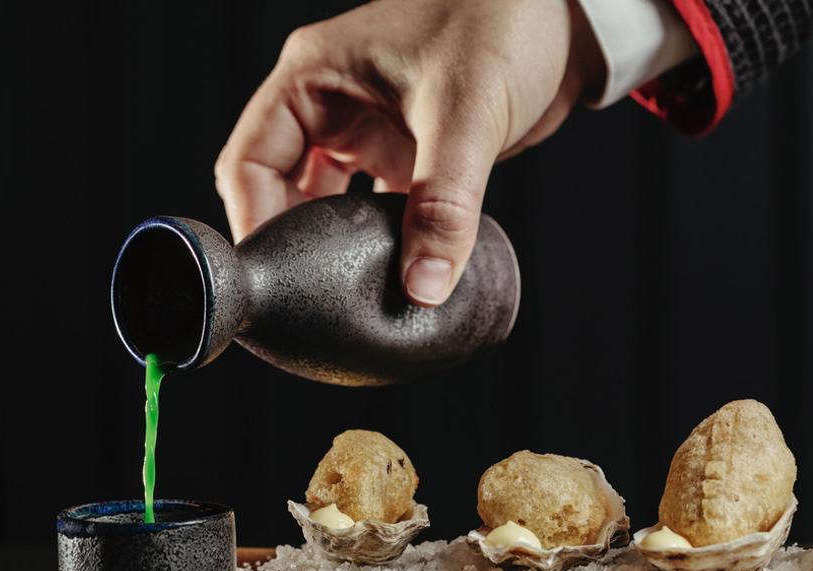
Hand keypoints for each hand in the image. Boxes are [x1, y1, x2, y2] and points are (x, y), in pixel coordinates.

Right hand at [215, 0, 602, 305]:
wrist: (562, 20)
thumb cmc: (505, 24)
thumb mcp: (467, 114)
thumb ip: (444, 205)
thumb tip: (424, 286)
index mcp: (313, 76)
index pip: (250, 161)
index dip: (255, 225)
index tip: (279, 282)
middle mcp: (330, 102)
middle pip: (280, 188)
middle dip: (294, 244)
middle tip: (311, 301)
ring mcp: (366, 127)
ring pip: (326, 202)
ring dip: (337, 245)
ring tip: (350, 295)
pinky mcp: (404, 150)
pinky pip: (373, 206)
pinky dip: (379, 239)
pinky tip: (396, 271)